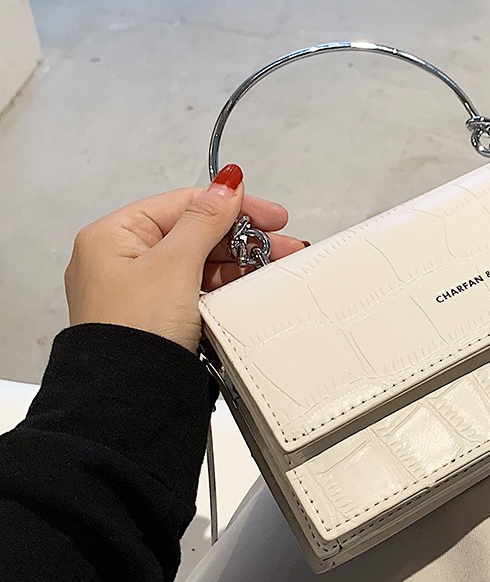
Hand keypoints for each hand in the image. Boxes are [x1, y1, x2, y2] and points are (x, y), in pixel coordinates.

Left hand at [64, 164, 307, 352]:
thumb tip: (226, 183)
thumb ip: (205, 220)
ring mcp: (140, 290)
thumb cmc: (134, 330)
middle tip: (283, 245)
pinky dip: (225, 287)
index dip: (231, 205)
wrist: (128, 398)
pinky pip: (197, 290)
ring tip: (275, 267)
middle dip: (242, 238)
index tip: (271, 215)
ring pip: (199, 263)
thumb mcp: (175, 263)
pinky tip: (251, 287)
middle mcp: (122, 259)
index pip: (183, 204)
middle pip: (194, 233)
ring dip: (238, 263)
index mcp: (114, 236)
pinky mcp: (158, 318)